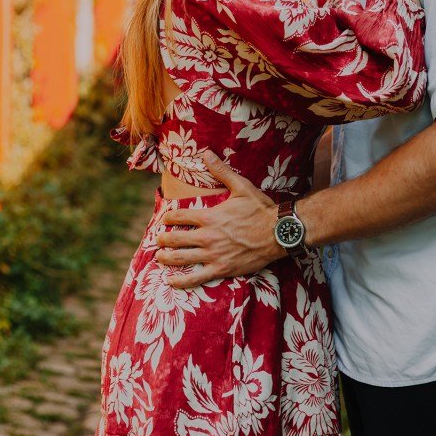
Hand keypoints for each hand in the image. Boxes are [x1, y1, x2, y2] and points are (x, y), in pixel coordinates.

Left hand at [155, 151, 281, 287]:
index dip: (169, 218)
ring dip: (166, 258)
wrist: (278, 233)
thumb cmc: (260, 209)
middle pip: (176, 238)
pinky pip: (196, 279)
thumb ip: (221, 171)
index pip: (180, 216)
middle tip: (157, 239)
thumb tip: (206, 153)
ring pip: (181, 259)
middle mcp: (207, 236)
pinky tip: (171, 282)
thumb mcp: (241, 187)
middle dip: (163, 239)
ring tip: (159, 257)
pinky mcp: (221, 269)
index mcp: (210, 216)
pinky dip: (181, 281)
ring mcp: (213, 255)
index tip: (164, 220)